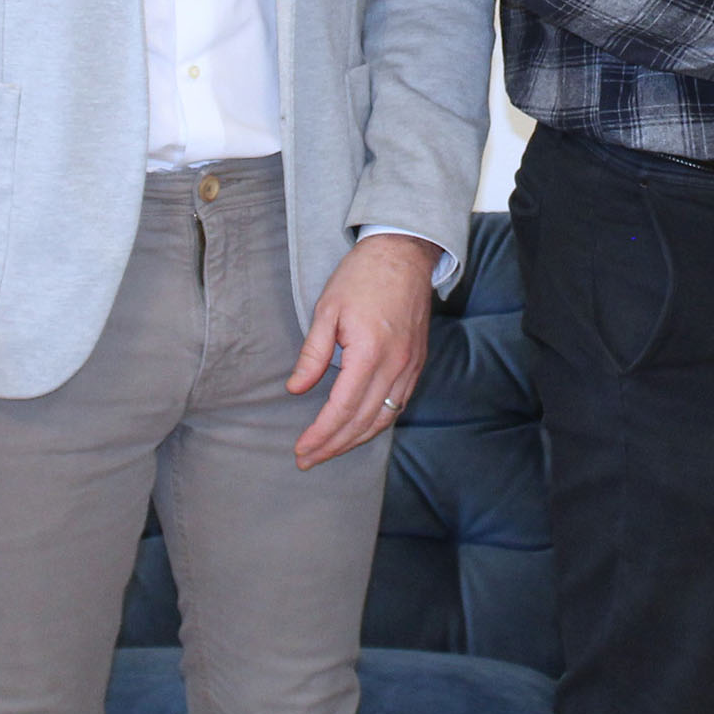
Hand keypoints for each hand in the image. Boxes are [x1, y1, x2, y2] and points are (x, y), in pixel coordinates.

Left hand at [288, 233, 437, 468]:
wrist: (404, 253)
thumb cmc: (362, 276)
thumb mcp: (327, 309)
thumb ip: (313, 353)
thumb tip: (296, 389)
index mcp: (370, 353)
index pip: (342, 409)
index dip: (320, 434)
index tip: (301, 450)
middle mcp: (395, 366)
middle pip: (363, 422)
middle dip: (333, 445)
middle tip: (307, 460)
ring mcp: (410, 367)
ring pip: (383, 418)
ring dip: (355, 440)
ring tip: (329, 451)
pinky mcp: (417, 363)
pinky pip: (398, 405)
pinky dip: (377, 423)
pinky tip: (360, 429)